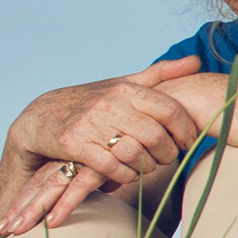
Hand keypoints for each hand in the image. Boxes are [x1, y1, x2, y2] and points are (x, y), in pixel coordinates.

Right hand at [0, 57, 206, 234]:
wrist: (41, 116)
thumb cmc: (92, 101)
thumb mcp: (124, 83)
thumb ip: (160, 74)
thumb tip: (197, 61)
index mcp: (126, 89)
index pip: (170, 109)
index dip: (186, 129)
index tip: (188, 141)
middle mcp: (110, 104)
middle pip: (156, 136)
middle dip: (168, 153)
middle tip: (169, 159)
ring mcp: (91, 125)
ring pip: (135, 153)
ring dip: (147, 167)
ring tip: (150, 167)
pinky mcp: (74, 145)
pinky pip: (110, 167)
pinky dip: (125, 175)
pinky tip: (128, 174)